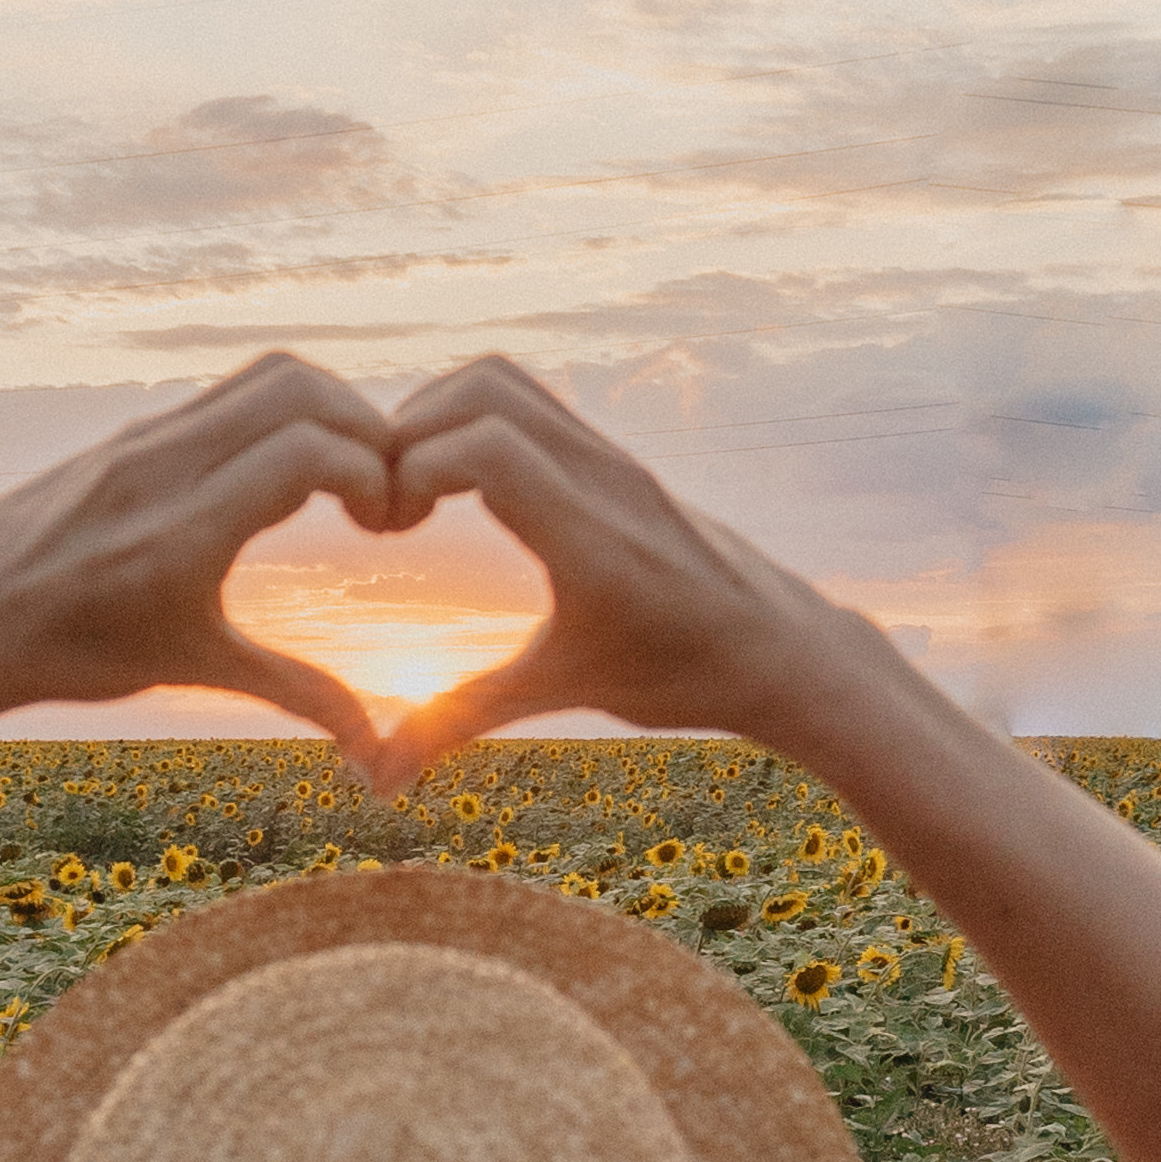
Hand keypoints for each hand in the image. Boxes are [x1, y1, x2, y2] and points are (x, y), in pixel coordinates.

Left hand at [0, 351, 396, 746]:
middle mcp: (163, 465)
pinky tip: (287, 472)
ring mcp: (143, 437)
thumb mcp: (194, 668)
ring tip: (346, 474)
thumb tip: (374, 750)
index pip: (308, 450)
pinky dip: (280, 413)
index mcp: (184, 529)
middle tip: (382, 491)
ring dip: (329, 409)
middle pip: (299, 388)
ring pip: (265, 374)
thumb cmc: (76, 655)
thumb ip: (295, 692)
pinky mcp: (132, 430)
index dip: (373, 475)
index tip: (386, 527)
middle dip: (368, 428)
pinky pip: (225, 392)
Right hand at [355, 356, 853, 796]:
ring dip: (438, 415)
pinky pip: (531, 401)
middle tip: (388, 504)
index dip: (412, 469)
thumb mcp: (564, 691)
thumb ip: (464, 718)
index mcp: (590, 537)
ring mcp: (613, 456)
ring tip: (414, 489)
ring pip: (505, 380)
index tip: (390, 528)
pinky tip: (460, 488)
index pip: (486, 446)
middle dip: (408, 432)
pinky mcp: (615, 454)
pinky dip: (474, 419)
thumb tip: (379, 780)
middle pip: (483, 389)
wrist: (780, 648)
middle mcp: (603, 477)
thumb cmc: (681, 675)